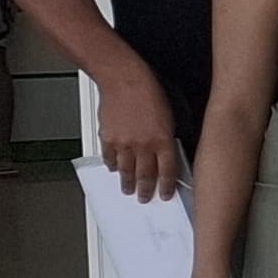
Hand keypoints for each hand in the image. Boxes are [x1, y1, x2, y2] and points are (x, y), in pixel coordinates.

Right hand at [96, 62, 180, 200]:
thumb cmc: (148, 91)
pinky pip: (110, 158)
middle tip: (145, 197)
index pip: (167, 171)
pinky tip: (114, 169)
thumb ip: (166, 138)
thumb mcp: (169, 116)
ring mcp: (124, 144)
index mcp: (163, 140)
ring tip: (129, 189)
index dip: (167, 186)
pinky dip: (112, 166)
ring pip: (126, 171)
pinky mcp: (108, 139)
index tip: (166, 194)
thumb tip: (166, 154)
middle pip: (146, 175)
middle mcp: (144, 145)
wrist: (123, 79)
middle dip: (146, 190)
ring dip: (128, 183)